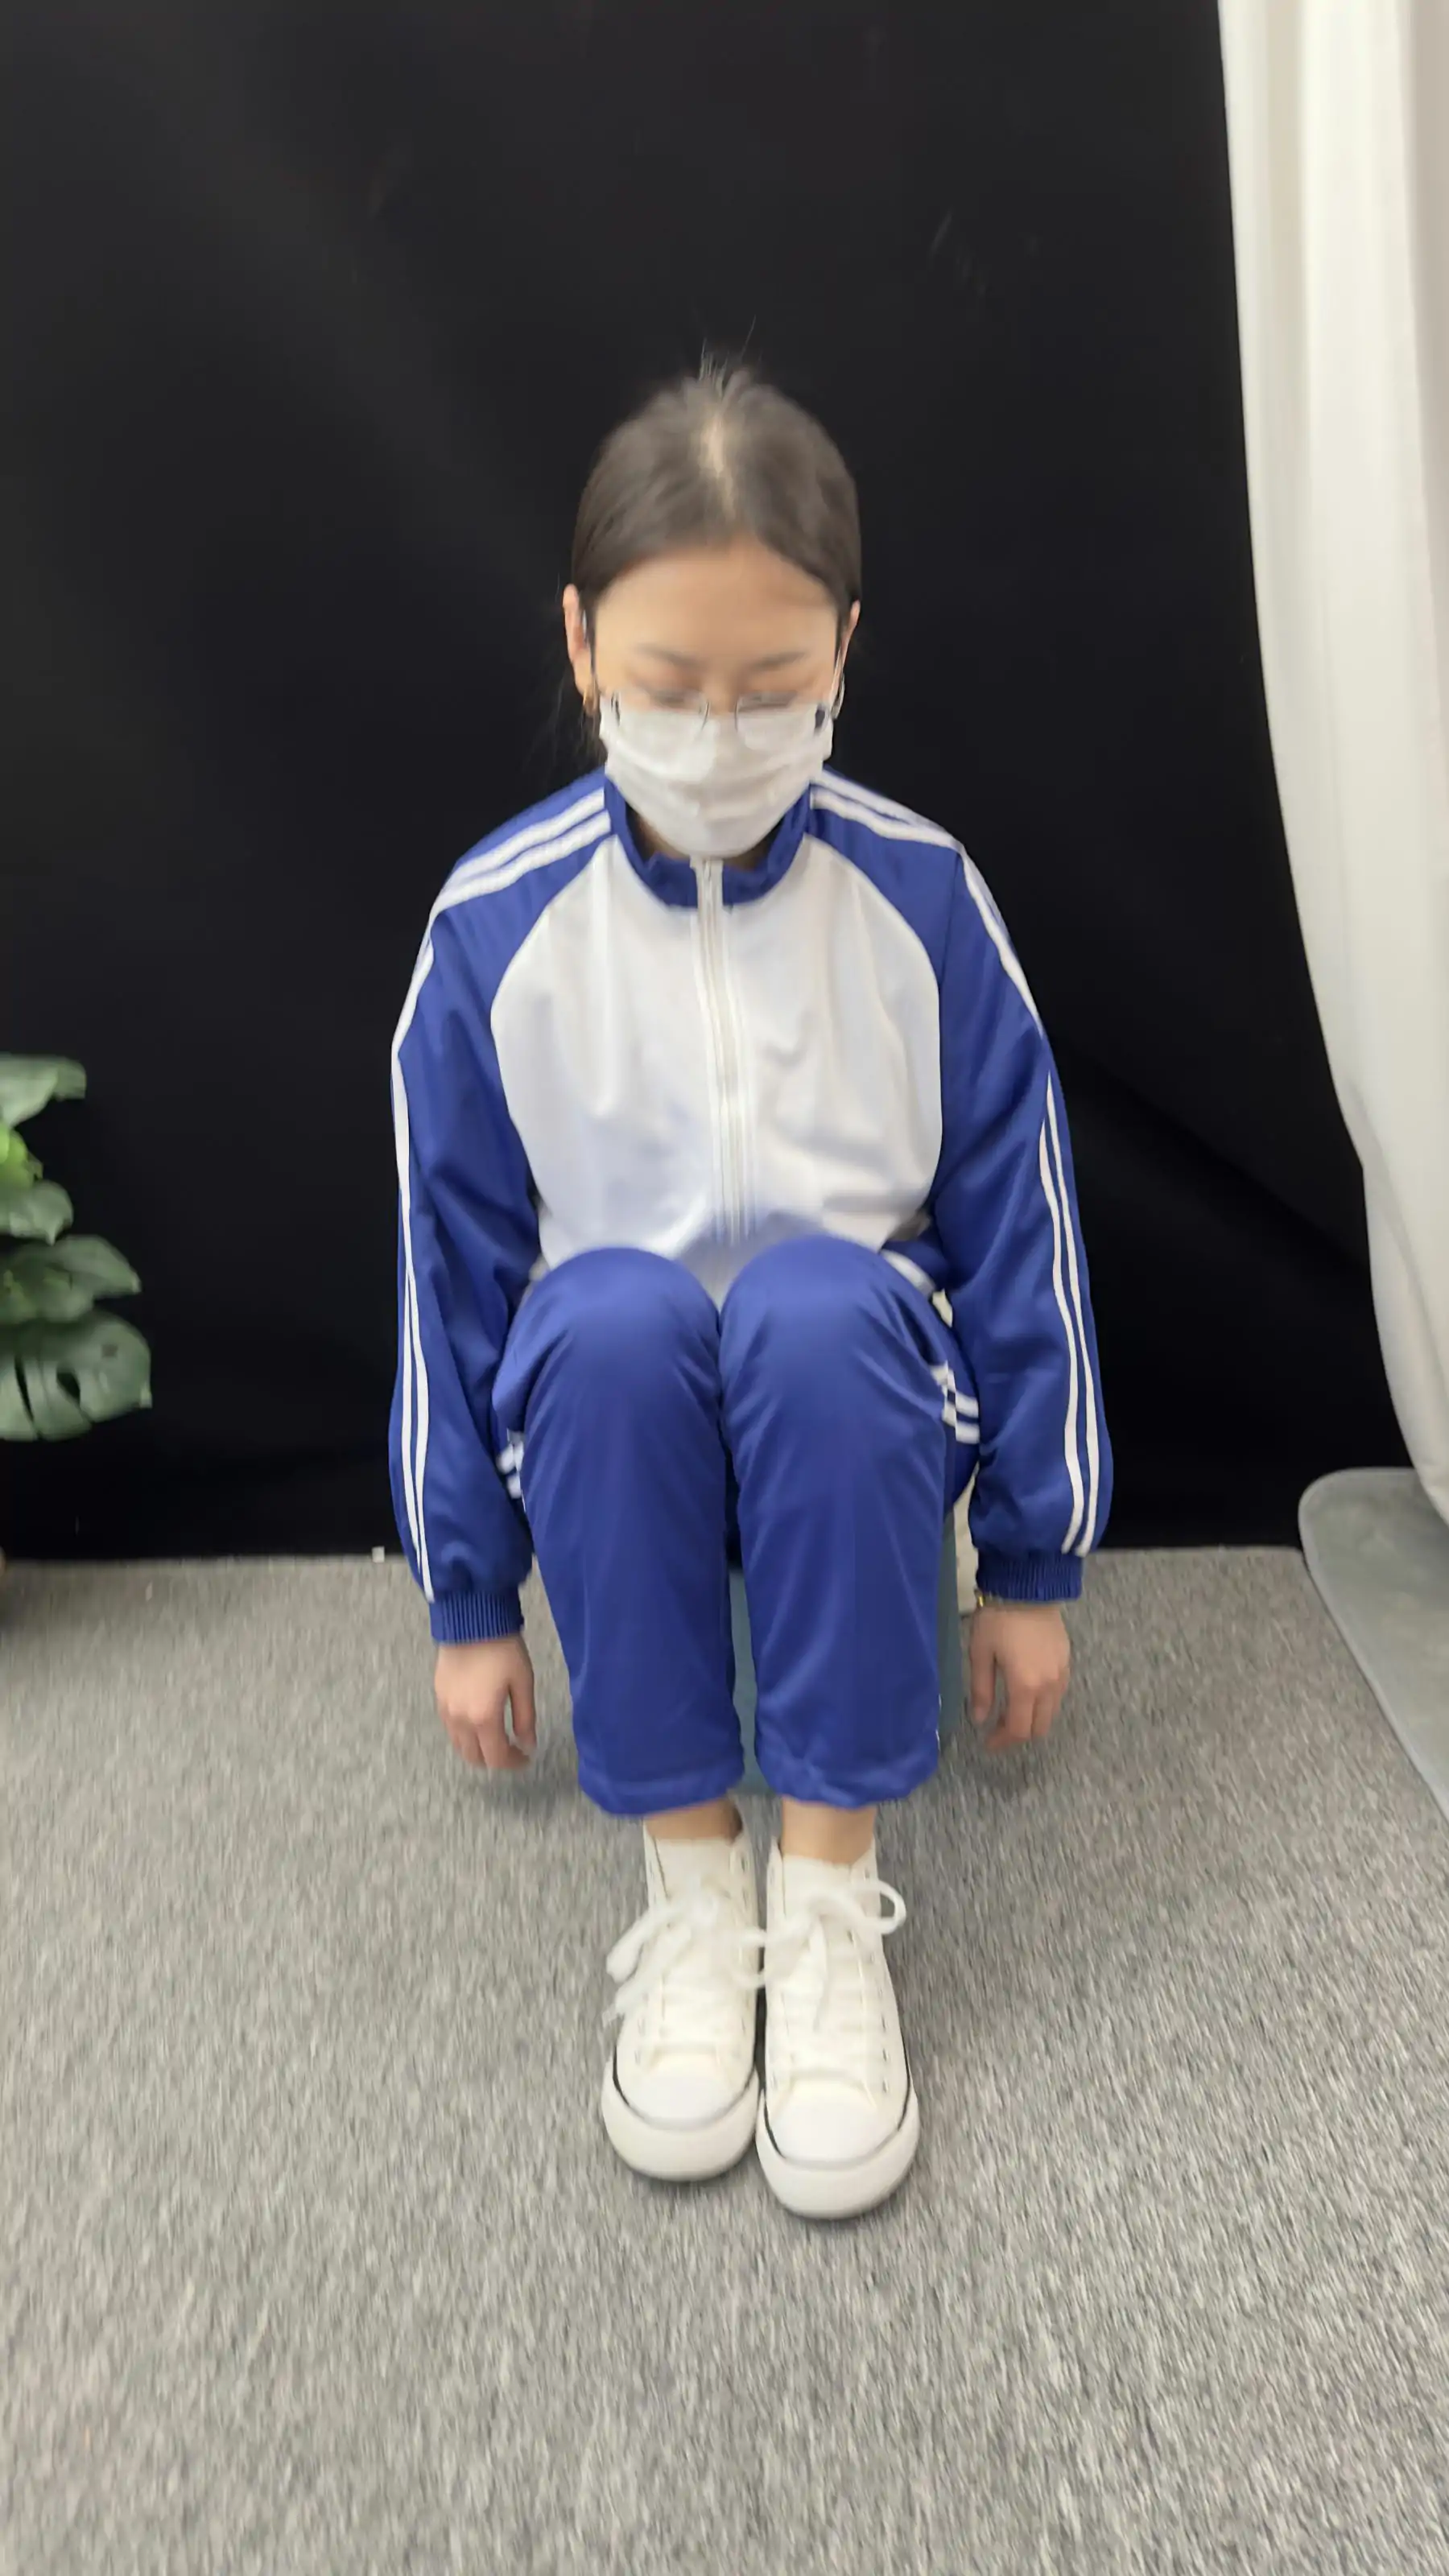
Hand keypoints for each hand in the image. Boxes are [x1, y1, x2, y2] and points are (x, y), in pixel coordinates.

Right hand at [435, 1636, 536, 1771]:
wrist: (471, 1621)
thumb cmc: (503, 1649)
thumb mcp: (523, 1683)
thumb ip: (525, 1718)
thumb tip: (528, 1745)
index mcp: (484, 1718)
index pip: (496, 1757)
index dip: (513, 1762)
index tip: (525, 1758)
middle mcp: (460, 1720)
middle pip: (474, 1757)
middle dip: (495, 1759)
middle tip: (512, 1749)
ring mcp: (446, 1710)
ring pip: (459, 1746)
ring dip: (478, 1749)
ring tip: (496, 1738)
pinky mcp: (438, 1698)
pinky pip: (450, 1729)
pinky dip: (464, 1735)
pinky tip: (478, 1723)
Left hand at [969, 1603, 1069, 1754]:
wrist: (1027, 1588)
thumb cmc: (997, 1620)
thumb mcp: (980, 1654)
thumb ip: (981, 1690)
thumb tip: (979, 1720)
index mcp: (1025, 1686)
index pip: (1018, 1729)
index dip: (1003, 1741)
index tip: (988, 1743)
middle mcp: (1048, 1686)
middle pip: (1039, 1727)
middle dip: (1018, 1734)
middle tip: (998, 1730)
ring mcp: (1062, 1675)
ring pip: (1051, 1713)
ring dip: (1032, 1719)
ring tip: (1010, 1712)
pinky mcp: (1067, 1663)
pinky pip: (1057, 1696)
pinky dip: (1043, 1704)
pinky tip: (1027, 1694)